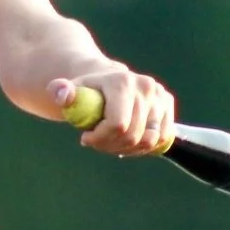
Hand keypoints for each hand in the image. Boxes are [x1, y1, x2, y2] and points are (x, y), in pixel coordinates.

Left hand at [51, 72, 174, 155]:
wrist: (105, 80)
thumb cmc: (86, 91)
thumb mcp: (69, 91)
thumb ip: (60, 91)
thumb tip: (63, 94)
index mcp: (122, 82)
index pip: (118, 125)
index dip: (101, 138)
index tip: (85, 138)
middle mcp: (146, 87)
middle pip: (132, 136)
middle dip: (110, 145)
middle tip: (96, 142)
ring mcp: (160, 96)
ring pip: (148, 141)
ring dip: (126, 149)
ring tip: (110, 140)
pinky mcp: (168, 106)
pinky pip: (161, 140)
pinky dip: (143, 147)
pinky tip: (127, 140)